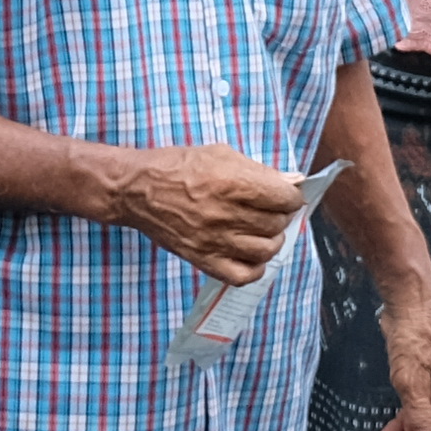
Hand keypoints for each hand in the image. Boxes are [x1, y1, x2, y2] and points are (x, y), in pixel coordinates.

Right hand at [106, 144, 309, 281]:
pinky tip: (250, 254)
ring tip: (262, 231)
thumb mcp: (221, 154)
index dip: (292, 197)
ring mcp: (215, 240)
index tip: (286, 196)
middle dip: (282, 216)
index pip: (285, 199)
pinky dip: (255, 267)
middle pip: (277, 224)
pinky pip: (243, 275)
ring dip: (272, 240)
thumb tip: (294, 181)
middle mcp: (226, 214)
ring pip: (266, 250)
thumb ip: (259, 170)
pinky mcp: (203, 259)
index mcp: (233, 183)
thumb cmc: (178, 167)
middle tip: (271, 211)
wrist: (136, 190)